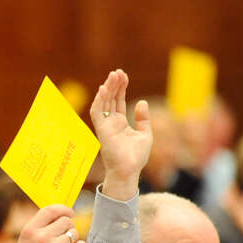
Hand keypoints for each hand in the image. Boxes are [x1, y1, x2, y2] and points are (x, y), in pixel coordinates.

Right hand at [0, 205, 86, 242]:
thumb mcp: (26, 242)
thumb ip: (40, 227)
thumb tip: (62, 213)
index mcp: (29, 230)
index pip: (50, 210)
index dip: (63, 209)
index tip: (69, 212)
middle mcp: (41, 237)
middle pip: (66, 221)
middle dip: (68, 228)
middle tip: (61, 240)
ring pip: (75, 233)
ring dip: (72, 241)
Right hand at [89, 69, 150, 199]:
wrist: (129, 170)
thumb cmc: (137, 157)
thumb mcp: (145, 134)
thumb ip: (143, 119)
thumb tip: (141, 102)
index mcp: (120, 123)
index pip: (118, 101)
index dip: (121, 88)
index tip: (124, 76)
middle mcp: (111, 123)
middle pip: (111, 99)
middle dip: (114, 85)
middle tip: (118, 72)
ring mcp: (105, 126)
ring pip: (103, 102)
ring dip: (107, 88)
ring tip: (113, 75)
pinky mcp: (101, 130)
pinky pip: (97, 112)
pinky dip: (99, 100)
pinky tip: (104, 88)